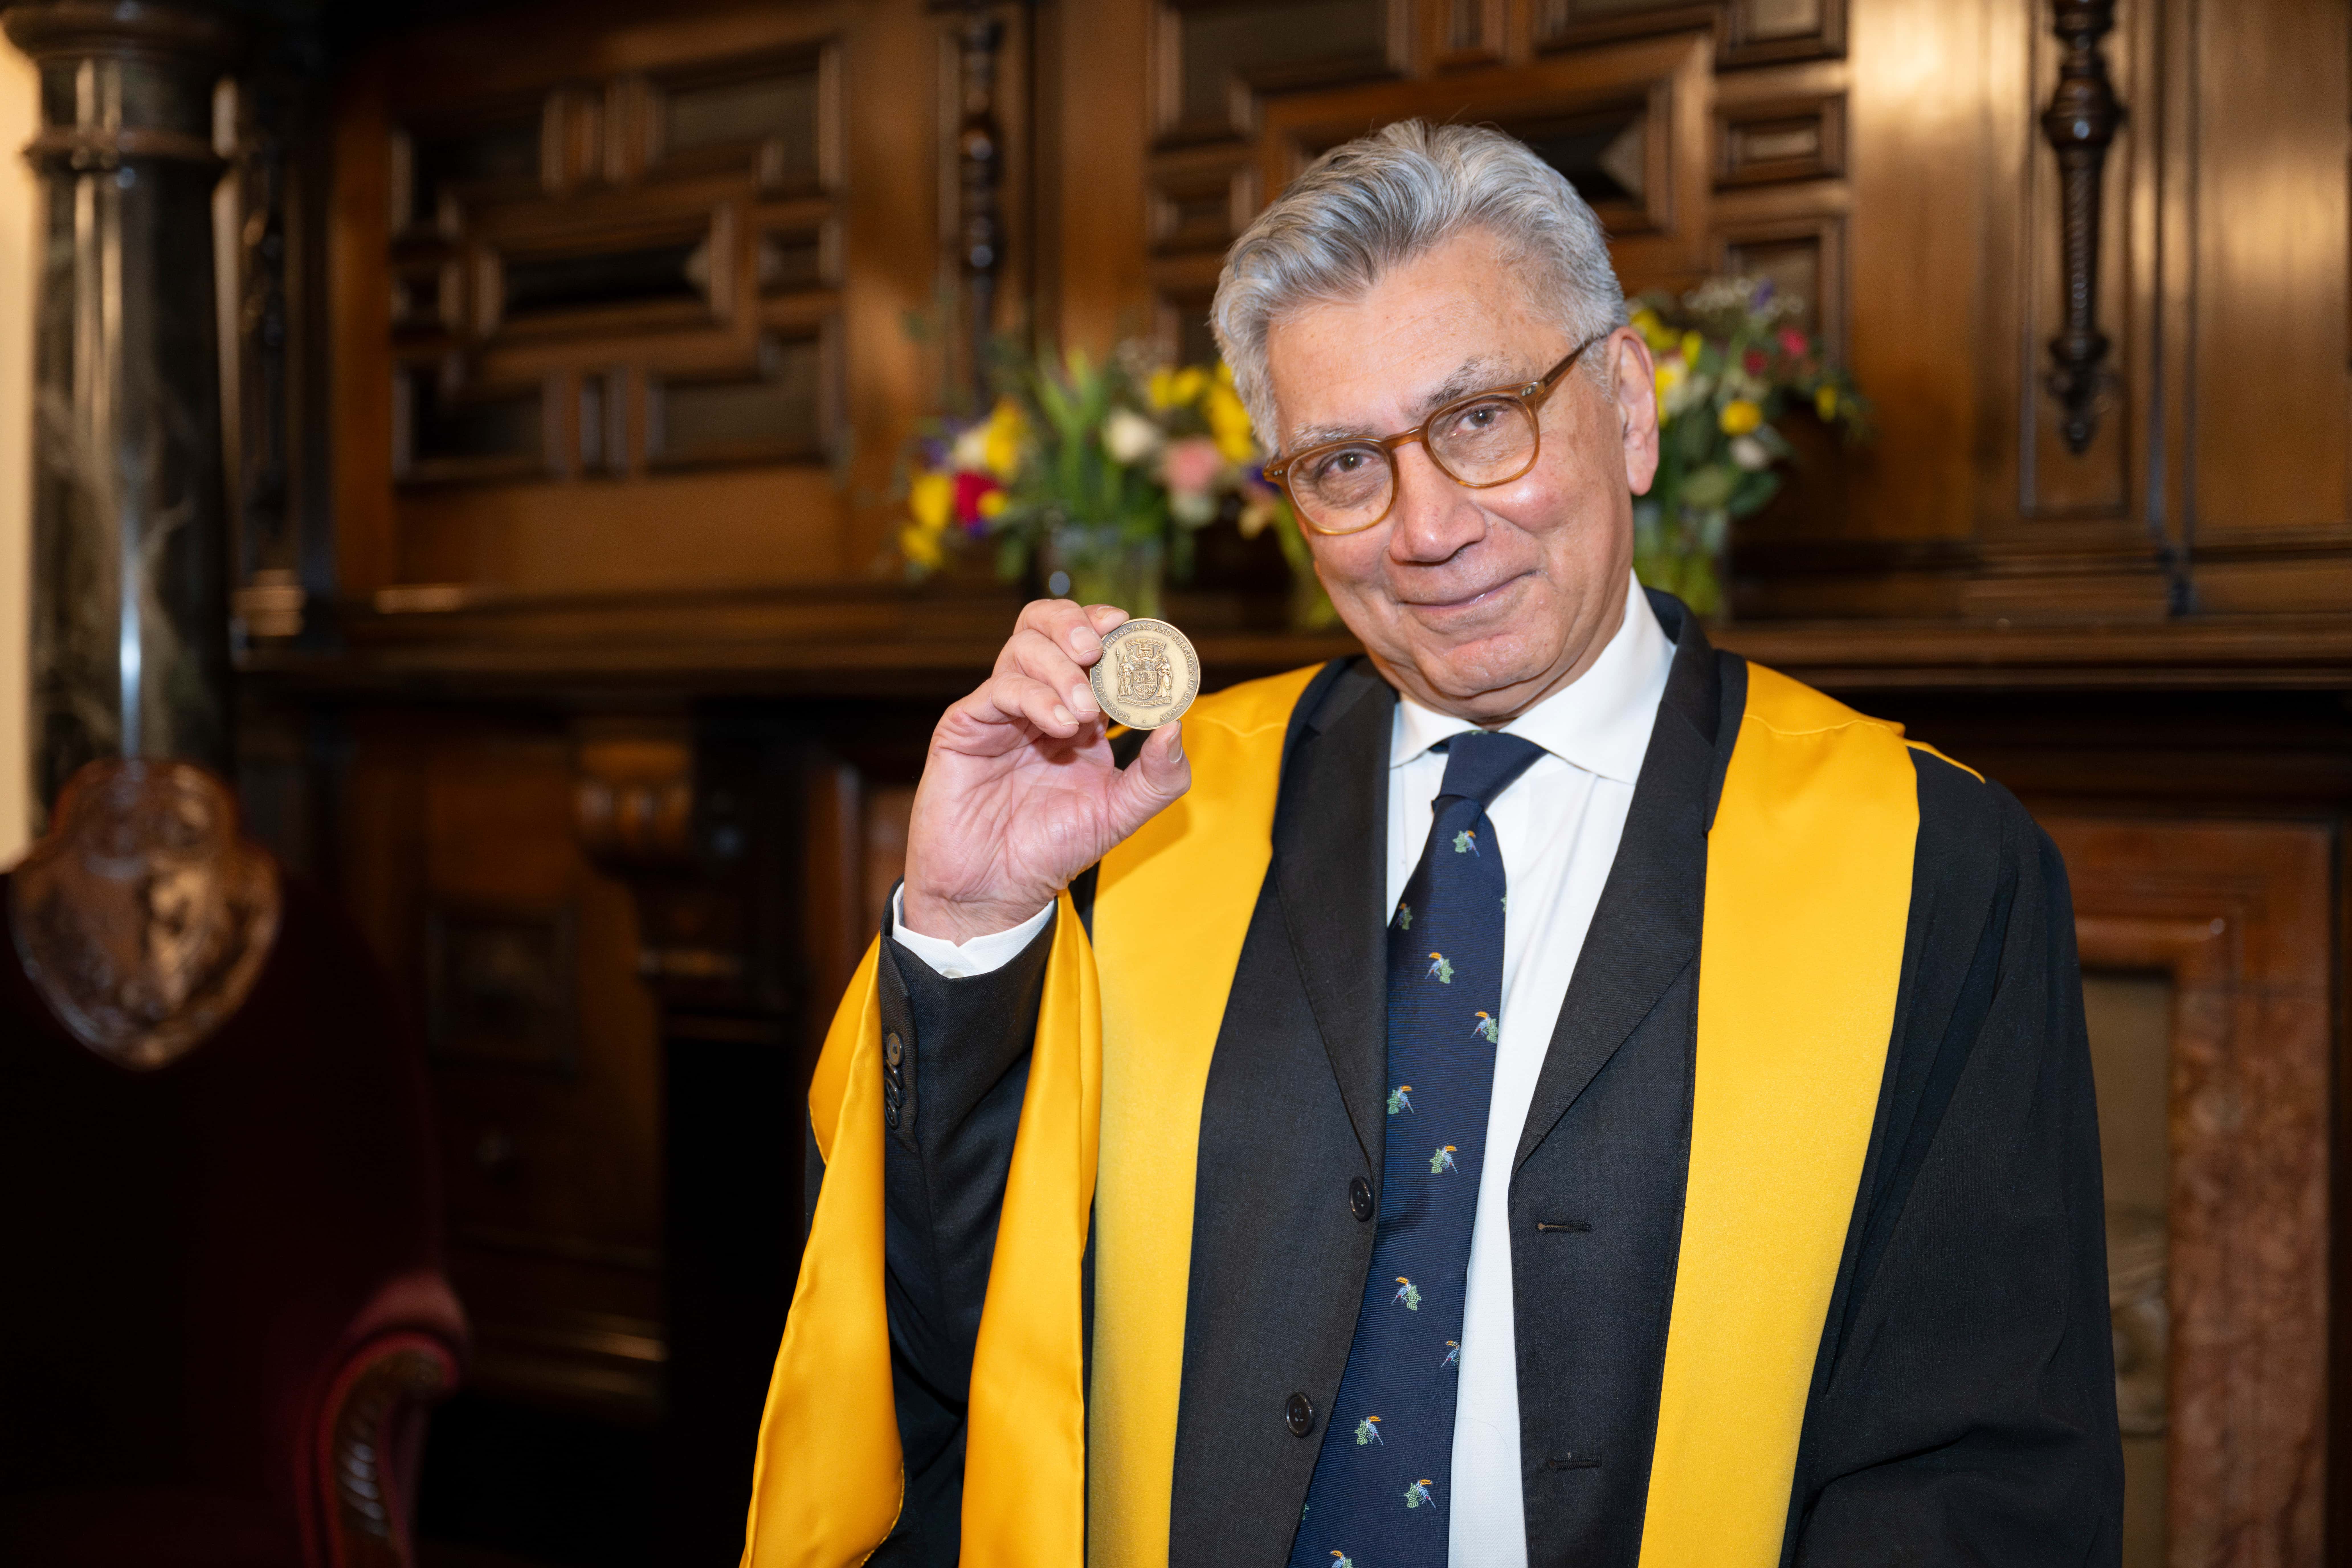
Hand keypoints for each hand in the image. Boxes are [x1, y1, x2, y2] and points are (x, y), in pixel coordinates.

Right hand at [901, 599, 1191, 944]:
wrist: (994, 891)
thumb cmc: (1051, 850)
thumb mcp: (1120, 814)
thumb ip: (1158, 775)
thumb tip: (1177, 724)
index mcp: (1075, 712)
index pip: (1090, 647)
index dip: (1115, 633)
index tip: (1143, 639)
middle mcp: (1036, 702)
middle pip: (1046, 625)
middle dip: (1077, 624)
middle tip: (1100, 649)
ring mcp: (998, 712)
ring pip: (1023, 647)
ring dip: (1062, 668)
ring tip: (1085, 711)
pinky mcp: (965, 726)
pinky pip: (999, 688)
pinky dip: (1036, 697)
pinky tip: (1061, 728)